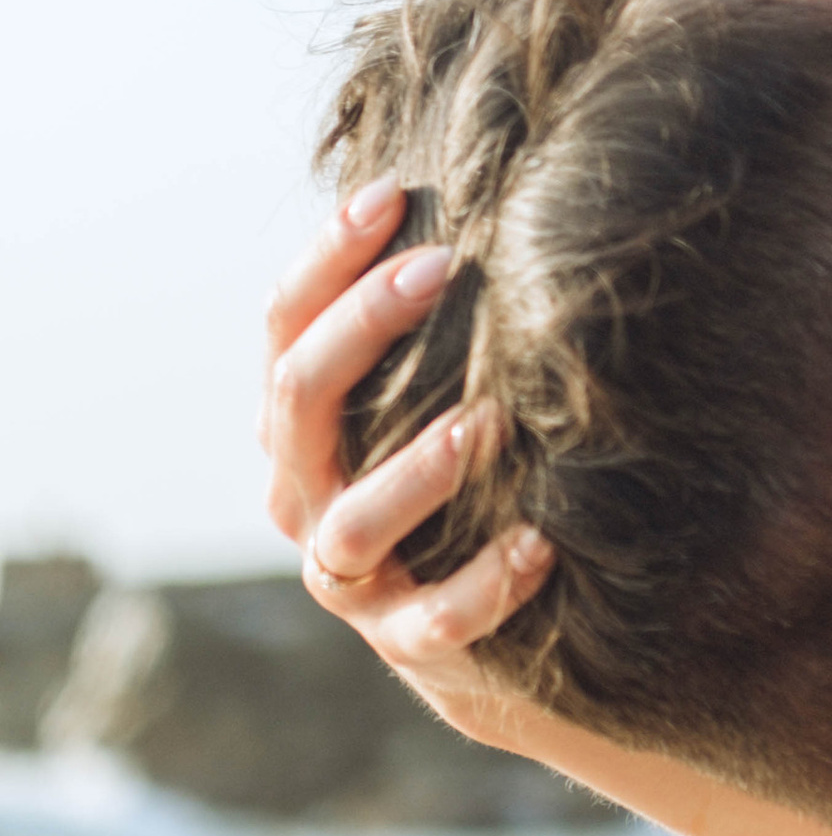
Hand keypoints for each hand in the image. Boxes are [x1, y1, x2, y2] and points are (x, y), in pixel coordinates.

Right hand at [260, 178, 552, 739]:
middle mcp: (304, 494)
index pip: (284, 327)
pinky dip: (484, 584)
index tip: (392, 195)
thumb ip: (430, 325)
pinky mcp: (403, 640)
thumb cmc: (455, 479)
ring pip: (352, 522)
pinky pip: (433, 620)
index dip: (327, 259)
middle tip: (444, 267)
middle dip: (364, 326)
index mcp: (299, 426)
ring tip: (487, 421)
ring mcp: (348, 573)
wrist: (473, 627)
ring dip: (417, 468)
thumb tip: (468, 197)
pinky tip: (542, 544)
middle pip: (300, 400)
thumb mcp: (425, 396)